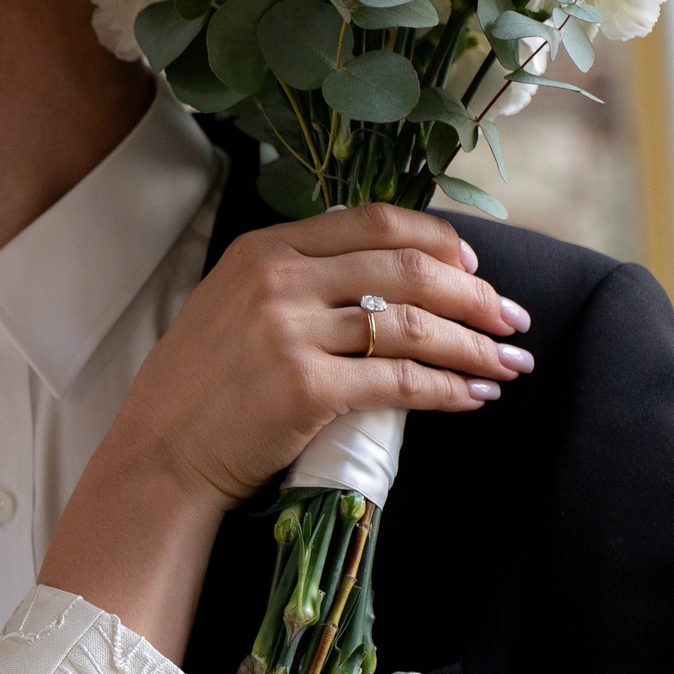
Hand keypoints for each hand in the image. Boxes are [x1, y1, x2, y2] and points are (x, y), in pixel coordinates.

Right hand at [114, 203, 528, 508]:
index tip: (474, 268)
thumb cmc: (199, 388)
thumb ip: (295, 280)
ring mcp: (289, 332)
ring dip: (475, 345)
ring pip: (414, 325)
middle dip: (475, 294)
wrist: (159, 453)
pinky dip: (450, 390)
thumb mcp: (231, 305)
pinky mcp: (305, 388)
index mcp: (263, 248)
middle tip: (513, 319)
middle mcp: (277, 279)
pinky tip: (475, 397)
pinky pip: (401, 381)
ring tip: (509, 363)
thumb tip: (385, 278)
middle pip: (407, 269)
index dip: (437, 240)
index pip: (373, 221)